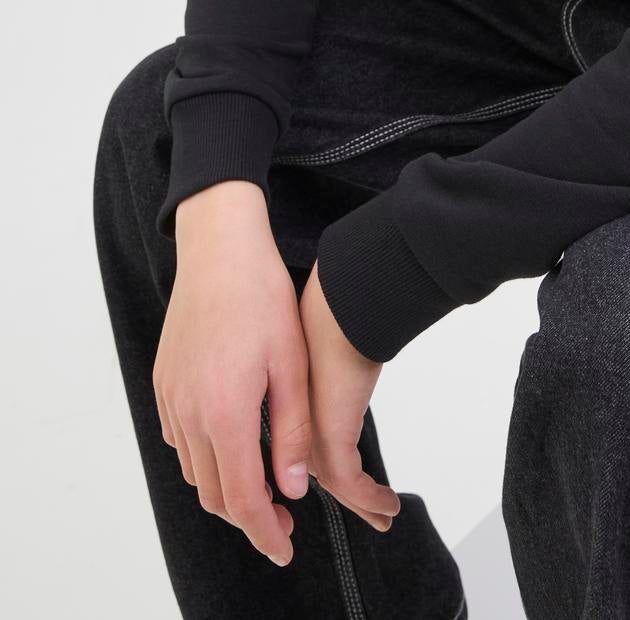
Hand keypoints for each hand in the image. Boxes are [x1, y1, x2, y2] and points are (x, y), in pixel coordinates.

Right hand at [155, 186, 312, 566]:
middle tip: (284, 520)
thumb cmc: (262, 297)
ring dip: (227, 488)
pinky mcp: (164, 383)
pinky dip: (206, 457)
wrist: (220, 250)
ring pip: (195, 471)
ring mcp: (171, 398)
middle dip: (249, 518)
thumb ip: (293, 431)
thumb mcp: (293, 364)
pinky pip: (180, 440)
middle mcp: (189, 413)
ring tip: (265, 485)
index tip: (285, 548)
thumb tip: (295, 488)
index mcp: (225, 412)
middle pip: (215, 494)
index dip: (265, 532)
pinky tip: (234, 445)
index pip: (243, 498)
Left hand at [297, 260, 401, 534]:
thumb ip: (328, 364)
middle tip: (370, 510)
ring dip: (362, 503)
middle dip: (348, 494)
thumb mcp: (328, 345)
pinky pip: (350, 484)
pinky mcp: (330, 441)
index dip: (322, 464)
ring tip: (385, 514)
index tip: (348, 477)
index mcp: (290, 402)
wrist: (338, 314)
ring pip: (335, 483)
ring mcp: (309, 436)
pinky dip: (369, 498)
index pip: (303, 442)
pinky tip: (388, 505)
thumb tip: (342, 361)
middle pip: (319, 469)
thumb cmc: (333, 317)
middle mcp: (296, 424)